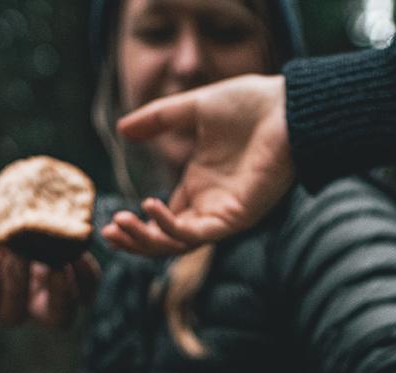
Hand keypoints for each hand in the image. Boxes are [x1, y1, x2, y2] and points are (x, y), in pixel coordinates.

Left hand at [0, 190, 98, 327]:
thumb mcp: (15, 205)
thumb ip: (41, 203)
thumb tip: (70, 193)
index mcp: (48, 278)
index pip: (81, 292)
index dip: (87, 277)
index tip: (81, 251)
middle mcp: (28, 299)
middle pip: (60, 319)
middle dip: (64, 297)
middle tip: (59, 268)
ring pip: (19, 314)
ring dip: (19, 280)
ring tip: (13, 251)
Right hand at [103, 74, 292, 255]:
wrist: (288, 107)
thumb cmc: (250, 106)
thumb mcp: (193, 108)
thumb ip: (158, 119)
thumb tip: (122, 129)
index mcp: (201, 185)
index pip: (164, 219)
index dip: (137, 226)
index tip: (109, 222)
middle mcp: (210, 204)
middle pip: (166, 239)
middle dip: (135, 241)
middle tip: (108, 233)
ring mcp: (223, 213)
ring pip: (179, 244)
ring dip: (147, 240)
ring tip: (120, 226)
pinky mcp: (237, 217)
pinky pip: (199, 234)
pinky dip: (172, 228)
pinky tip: (152, 208)